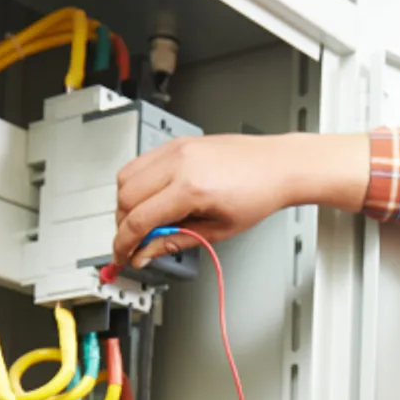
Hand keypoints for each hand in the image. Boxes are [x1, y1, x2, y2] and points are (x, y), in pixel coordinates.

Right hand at [113, 131, 369, 264]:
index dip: (124, 244)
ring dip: (126, 204)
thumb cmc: (257, 195)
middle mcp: (178, 162)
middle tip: (133, 244)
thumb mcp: (217, 231)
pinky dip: (136, 184)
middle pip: (125, 197)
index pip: (139, 220)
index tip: (122, 256)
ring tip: (143, 223)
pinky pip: (140, 163)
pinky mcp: (176, 143)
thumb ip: (175, 241)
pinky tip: (151, 200)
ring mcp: (175, 148)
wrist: (277, 165)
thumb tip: (146, 253)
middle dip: (123, 225)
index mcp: (190, 188)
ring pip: (125, 177)